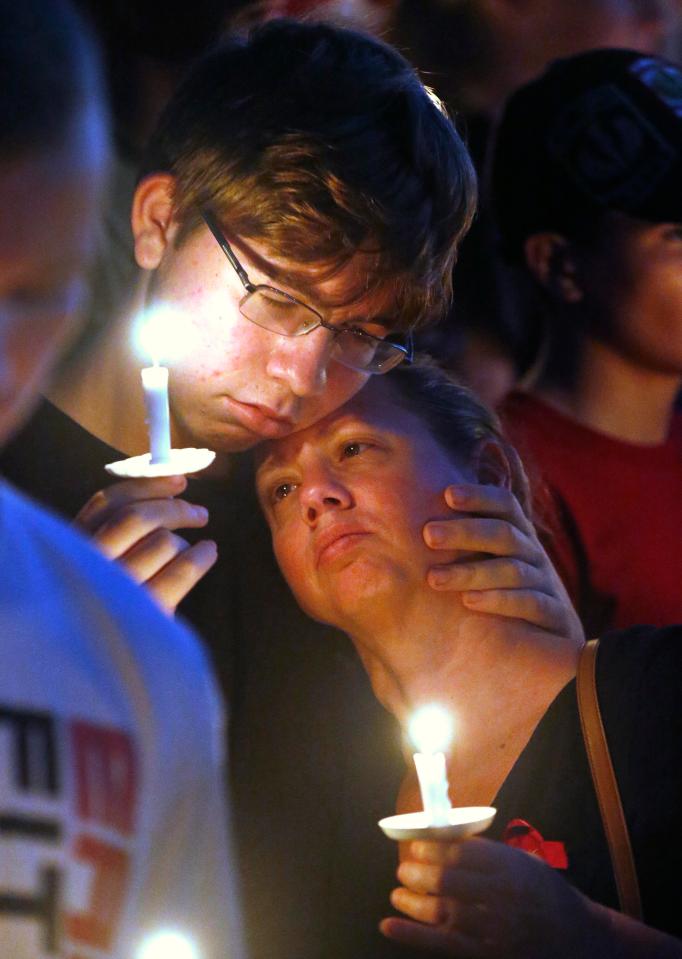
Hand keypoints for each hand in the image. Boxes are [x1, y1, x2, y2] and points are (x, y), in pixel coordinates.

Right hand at [76, 475, 216, 614]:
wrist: (99, 671)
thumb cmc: (106, 608)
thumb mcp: (98, 566)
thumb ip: (116, 533)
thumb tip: (167, 490)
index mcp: (72, 549)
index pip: (106, 503)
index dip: (147, 485)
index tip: (178, 480)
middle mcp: (88, 566)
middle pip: (137, 517)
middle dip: (175, 508)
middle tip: (199, 513)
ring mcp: (114, 591)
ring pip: (162, 542)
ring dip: (185, 540)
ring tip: (192, 549)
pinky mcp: (142, 614)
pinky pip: (181, 571)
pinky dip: (201, 557)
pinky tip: (209, 553)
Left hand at [381, 837, 601, 957]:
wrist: (576, 939)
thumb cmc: (544, 893)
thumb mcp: (524, 862)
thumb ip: (488, 853)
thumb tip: (442, 838)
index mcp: (510, 866)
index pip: (462, 853)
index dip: (433, 848)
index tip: (415, 846)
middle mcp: (501, 896)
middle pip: (448, 882)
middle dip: (419, 873)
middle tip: (403, 868)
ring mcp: (493, 928)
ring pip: (442, 912)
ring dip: (412, 901)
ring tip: (397, 892)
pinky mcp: (486, 953)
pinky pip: (442, 943)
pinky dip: (411, 935)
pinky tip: (388, 926)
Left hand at [424, 484, 582, 647]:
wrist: (551, 644)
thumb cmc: (501, 597)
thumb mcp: (487, 565)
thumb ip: (459, 545)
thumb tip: (416, 527)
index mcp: (518, 536)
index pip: (505, 505)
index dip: (480, 497)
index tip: (447, 494)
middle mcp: (533, 555)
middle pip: (504, 534)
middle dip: (465, 532)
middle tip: (428, 534)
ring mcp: (546, 584)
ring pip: (512, 570)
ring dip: (472, 572)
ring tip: (434, 578)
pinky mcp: (555, 616)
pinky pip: (531, 604)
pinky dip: (500, 600)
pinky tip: (469, 602)